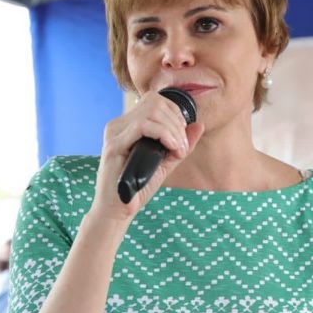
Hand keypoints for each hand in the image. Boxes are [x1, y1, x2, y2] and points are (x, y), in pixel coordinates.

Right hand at [91, 91, 203, 221]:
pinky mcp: (113, 146)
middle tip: (182, 145)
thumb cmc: (138, 187)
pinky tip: (170, 148)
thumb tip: (199, 124)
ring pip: (151, 111)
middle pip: (154, 102)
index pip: (155, 100)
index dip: (175, 113)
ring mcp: (114, 133)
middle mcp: (118, 125)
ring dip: (172, 129)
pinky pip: (142, 126)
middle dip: (176, 122)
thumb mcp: (166, 162)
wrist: (117, 212)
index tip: (183, 137)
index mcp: (128, 125)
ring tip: (178, 149)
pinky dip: (163, 134)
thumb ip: (181, 144)